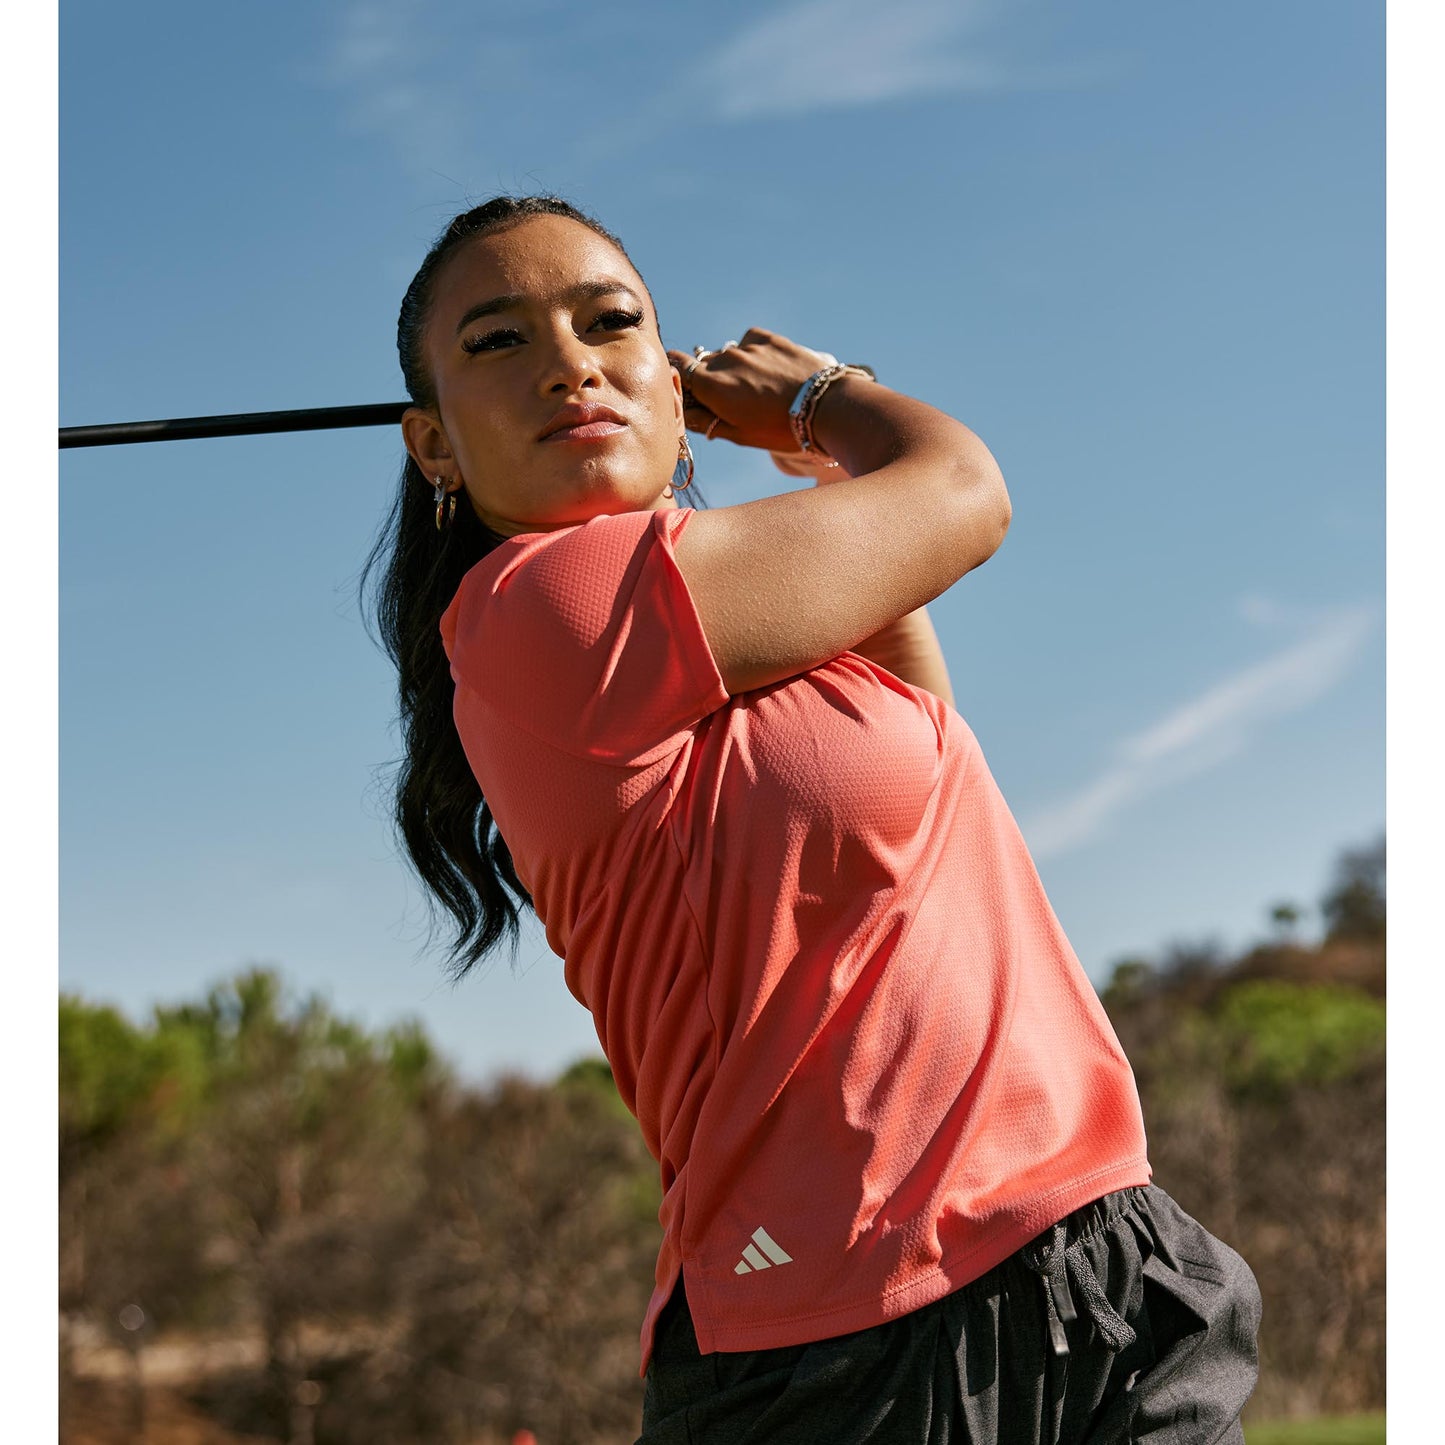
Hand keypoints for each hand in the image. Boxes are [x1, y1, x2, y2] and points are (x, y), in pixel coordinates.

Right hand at [667, 328, 837, 454]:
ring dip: (734, 368)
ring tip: (759, 389)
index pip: (677, 365)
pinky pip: (749, 343)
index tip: (691, 390)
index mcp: (711, 385)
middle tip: (733, 400)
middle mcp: (724, 360)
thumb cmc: (779, 429)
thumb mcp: (739, 435)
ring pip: (728, 355)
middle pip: (704, 364)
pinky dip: (753, 354)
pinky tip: (770, 371)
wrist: (825, 406)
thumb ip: (706, 422)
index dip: (681, 377)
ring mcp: (746, 346)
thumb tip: (684, 414)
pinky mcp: (767, 338)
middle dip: (711, 379)